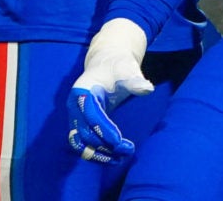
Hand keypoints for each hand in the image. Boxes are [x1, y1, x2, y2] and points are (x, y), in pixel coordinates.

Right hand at [67, 19, 152, 164]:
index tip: (119, 141)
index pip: (90, 113)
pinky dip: (97, 153)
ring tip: (121, 159)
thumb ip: (135, 80)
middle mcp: (74, 105)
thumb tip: (148, 88)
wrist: (107, 64)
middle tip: (128, 150)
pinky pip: (84, 144)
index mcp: (82, 89)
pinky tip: (115, 158)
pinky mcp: (80, 124)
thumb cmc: (118, 66)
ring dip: (99, 154)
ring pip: (81, 143)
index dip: (103, 128)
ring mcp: (75, 116)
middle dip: (105, 144)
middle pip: (84, 131)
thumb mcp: (127, 69)